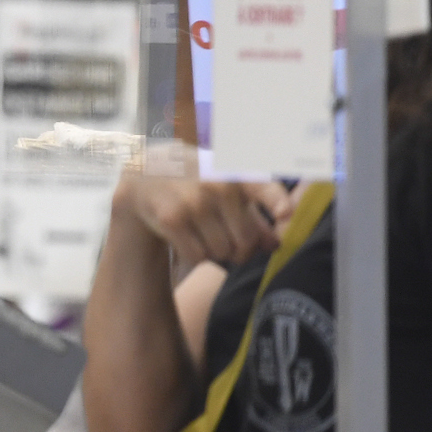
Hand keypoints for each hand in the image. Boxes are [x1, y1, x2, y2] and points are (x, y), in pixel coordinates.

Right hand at [112, 174, 293, 270]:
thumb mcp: (227, 189)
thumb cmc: (197, 184)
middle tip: (229, 241)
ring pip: (222, 253)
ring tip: (204, 234)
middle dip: (240, 250)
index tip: (286, 213)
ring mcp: (194, 202)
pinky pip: (198, 257)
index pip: (264, 187)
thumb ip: (256, 217)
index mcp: (237, 175)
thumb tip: (274, 245)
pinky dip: (195, 256)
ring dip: (216, 253)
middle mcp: (218, 186)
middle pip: (246, 242)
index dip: (278, 201)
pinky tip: (187, 238)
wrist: (145, 175)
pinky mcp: (172, 219)